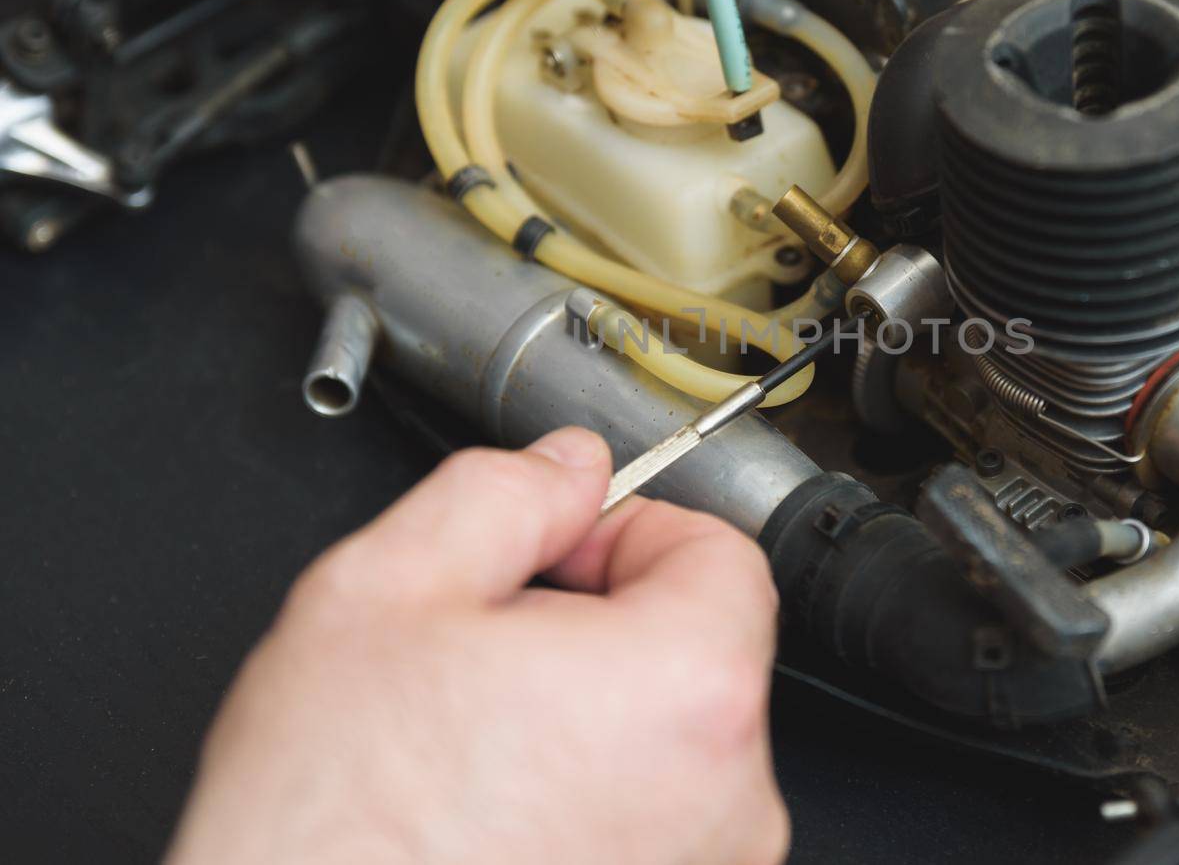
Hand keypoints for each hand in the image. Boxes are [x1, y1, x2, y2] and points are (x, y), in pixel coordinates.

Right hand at [165, 428, 788, 864]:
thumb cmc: (327, 837)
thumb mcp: (381, 596)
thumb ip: (500, 495)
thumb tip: (566, 469)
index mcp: (689, 688)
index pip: (720, 551)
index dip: (622, 535)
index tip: (555, 560)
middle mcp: (732, 798)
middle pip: (699, 649)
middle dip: (600, 629)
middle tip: (488, 660)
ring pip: (673, 742)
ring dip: (591, 722)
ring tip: (477, 753)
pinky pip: (658, 826)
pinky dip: (594, 803)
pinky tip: (497, 817)